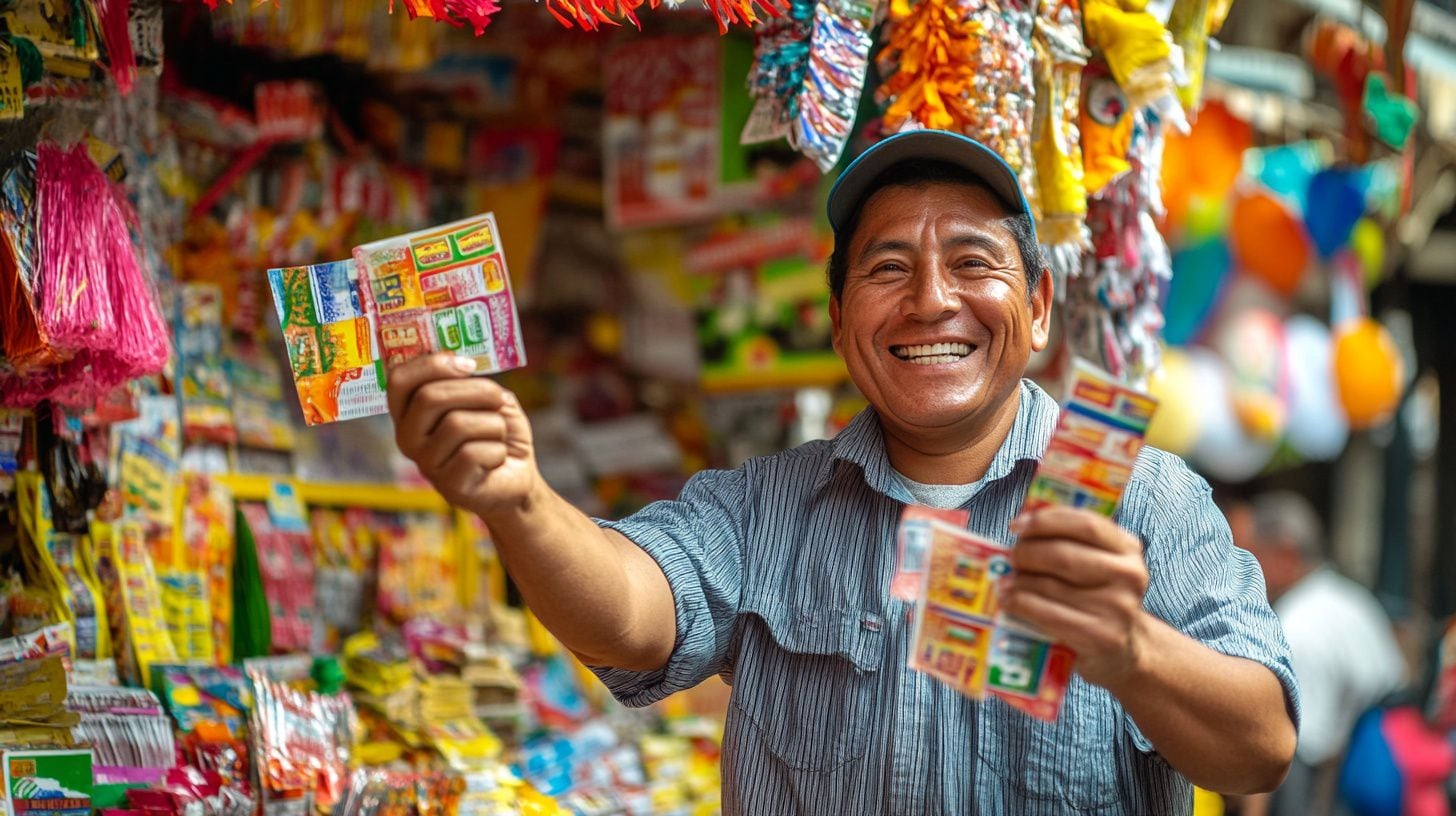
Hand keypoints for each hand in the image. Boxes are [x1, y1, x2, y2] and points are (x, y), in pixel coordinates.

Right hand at [387, 354, 537, 520]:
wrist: (517, 475)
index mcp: (410, 413)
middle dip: (475, 391)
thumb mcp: (485, 398)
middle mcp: (409, 439)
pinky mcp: (449, 486)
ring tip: (499, 436)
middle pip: (429, 398)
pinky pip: (474, 453)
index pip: (399, 380)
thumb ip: (470, 380)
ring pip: (457, 424)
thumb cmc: (496, 432)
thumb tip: (463, 362)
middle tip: (499, 397)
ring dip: (493, 424)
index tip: (468, 364)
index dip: (432, 365)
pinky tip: (497, 459)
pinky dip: (498, 449)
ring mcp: (426, 465)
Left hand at [1001, 507, 1150, 689]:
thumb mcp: (1097, 565)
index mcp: (1128, 549)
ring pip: (1049, 585)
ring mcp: (1117, 608)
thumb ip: (1069, 542)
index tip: (1017, 526)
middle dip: (1026, 552)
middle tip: (1010, 557)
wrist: (1123, 651)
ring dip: (1018, 581)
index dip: (1045, 521)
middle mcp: (1128, 576)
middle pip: (1063, 554)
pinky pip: (1047, 614)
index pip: (1085, 524)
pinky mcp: (1100, 637)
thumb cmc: (1098, 600)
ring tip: (1003, 581)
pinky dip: (1020, 604)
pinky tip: (1008, 601)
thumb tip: (1020, 527)